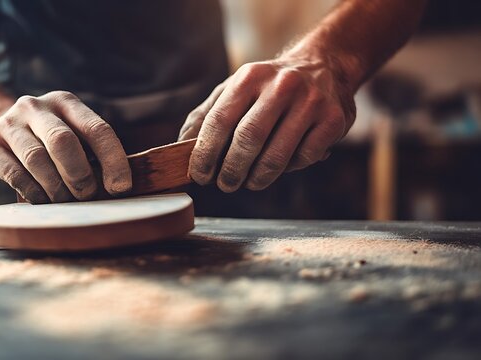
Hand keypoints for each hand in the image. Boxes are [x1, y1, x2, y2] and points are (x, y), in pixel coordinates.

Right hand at [0, 91, 131, 202]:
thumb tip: (120, 187)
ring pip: (37, 160)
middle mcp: (35, 107)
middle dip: (80, 175)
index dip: (113, 160)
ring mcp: (9, 124)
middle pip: (62, 141)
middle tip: (88, 196)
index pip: (96, 128)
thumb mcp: (73, 135)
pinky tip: (45, 200)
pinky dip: (35, 193)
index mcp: (65, 102)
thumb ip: (93, 153)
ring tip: (67, 201)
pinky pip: (16, 175)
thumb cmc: (49, 141)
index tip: (121, 188)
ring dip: (57, 189)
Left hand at [179, 56, 355, 191]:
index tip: (200, 175)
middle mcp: (282, 86)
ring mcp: (311, 102)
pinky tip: (282, 165)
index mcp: (250, 77)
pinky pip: (304, 158)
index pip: (220, 121)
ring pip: (277, 155)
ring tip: (249, 183)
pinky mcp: (333, 120)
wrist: (324, 66)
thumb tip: (180, 146)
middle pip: (248, 140)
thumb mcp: (235, 89)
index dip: (205, 153)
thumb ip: (206, 115)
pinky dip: (289, 169)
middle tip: (225, 185)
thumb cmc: (269, 86)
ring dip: (258, 178)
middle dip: (231, 170)